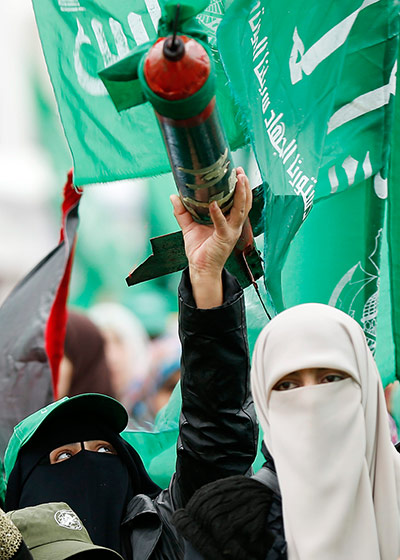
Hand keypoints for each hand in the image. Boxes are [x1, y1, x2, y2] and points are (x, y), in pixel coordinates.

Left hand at [170, 167, 251, 307]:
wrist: (200, 269)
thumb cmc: (199, 249)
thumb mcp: (189, 226)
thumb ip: (183, 211)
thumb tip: (174, 196)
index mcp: (229, 220)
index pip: (239, 200)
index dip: (240, 186)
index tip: (237, 171)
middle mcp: (234, 224)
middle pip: (244, 202)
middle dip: (244, 186)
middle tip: (240, 171)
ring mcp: (231, 231)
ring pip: (240, 209)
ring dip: (240, 194)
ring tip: (238, 180)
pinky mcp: (224, 239)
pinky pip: (222, 224)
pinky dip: (218, 213)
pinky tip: (213, 204)